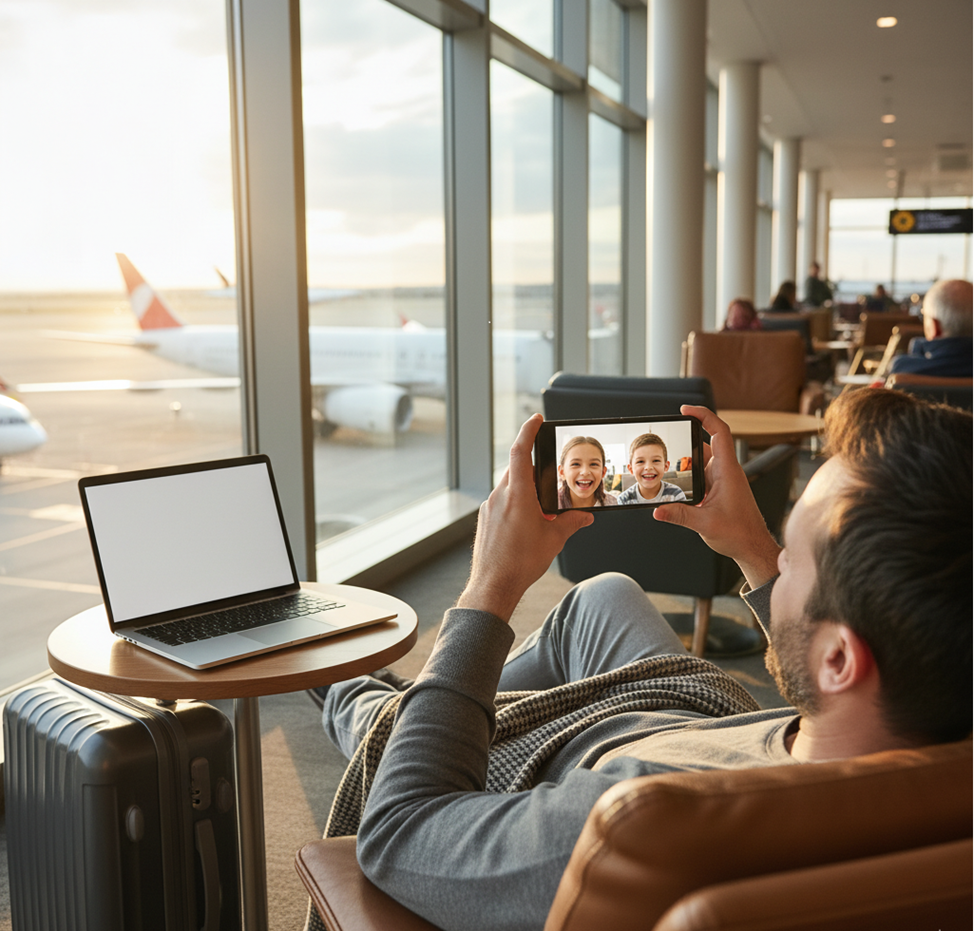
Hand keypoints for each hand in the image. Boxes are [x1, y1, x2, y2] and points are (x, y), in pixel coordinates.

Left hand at [456, 414, 593, 621]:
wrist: (493, 585)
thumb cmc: (519, 564)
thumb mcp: (554, 540)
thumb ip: (572, 522)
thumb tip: (585, 516)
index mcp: (518, 495)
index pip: (519, 450)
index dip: (527, 431)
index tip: (536, 420)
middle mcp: (499, 496)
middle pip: (516, 469)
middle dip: (532, 467)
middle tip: (547, 473)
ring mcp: (489, 507)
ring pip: (508, 486)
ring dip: (524, 489)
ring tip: (539, 508)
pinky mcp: (484, 519)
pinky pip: (501, 501)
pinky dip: (514, 503)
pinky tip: (525, 522)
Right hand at [653, 405, 780, 588]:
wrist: (753, 547)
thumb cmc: (740, 534)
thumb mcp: (705, 524)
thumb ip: (678, 515)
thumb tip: (658, 510)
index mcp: (728, 471)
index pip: (719, 432)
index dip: (703, 415)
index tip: (685, 410)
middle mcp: (726, 471)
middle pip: (705, 442)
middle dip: (685, 438)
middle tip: (667, 436)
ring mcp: (722, 479)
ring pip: (701, 459)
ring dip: (686, 460)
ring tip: (667, 463)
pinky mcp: (718, 489)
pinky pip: (701, 473)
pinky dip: (688, 473)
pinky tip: (676, 482)